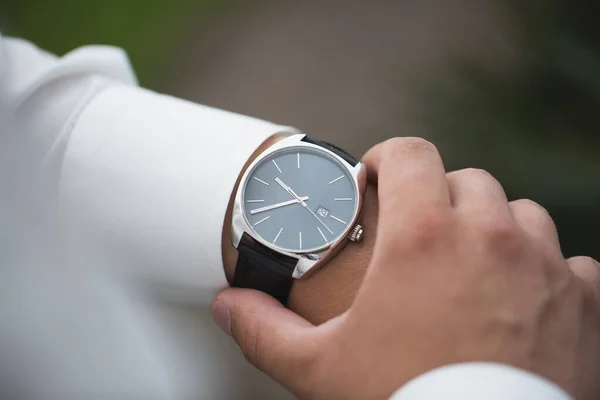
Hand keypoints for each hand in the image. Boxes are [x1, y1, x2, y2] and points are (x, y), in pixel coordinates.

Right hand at [214, 137, 599, 399]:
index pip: (410, 153)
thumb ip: (265, 330)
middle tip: (419, 235)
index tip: (378, 181)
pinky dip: (547, 273)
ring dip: (495, 229)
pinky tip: (524, 300)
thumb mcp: (319, 368)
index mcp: (424, 237)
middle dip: (439, 199)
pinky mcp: (582, 301)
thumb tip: (225, 305)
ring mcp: (543, 266)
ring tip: (472, 264)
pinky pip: (570, 263)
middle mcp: (490, 236)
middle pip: (466, 181)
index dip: (388, 158)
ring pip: (521, 214)